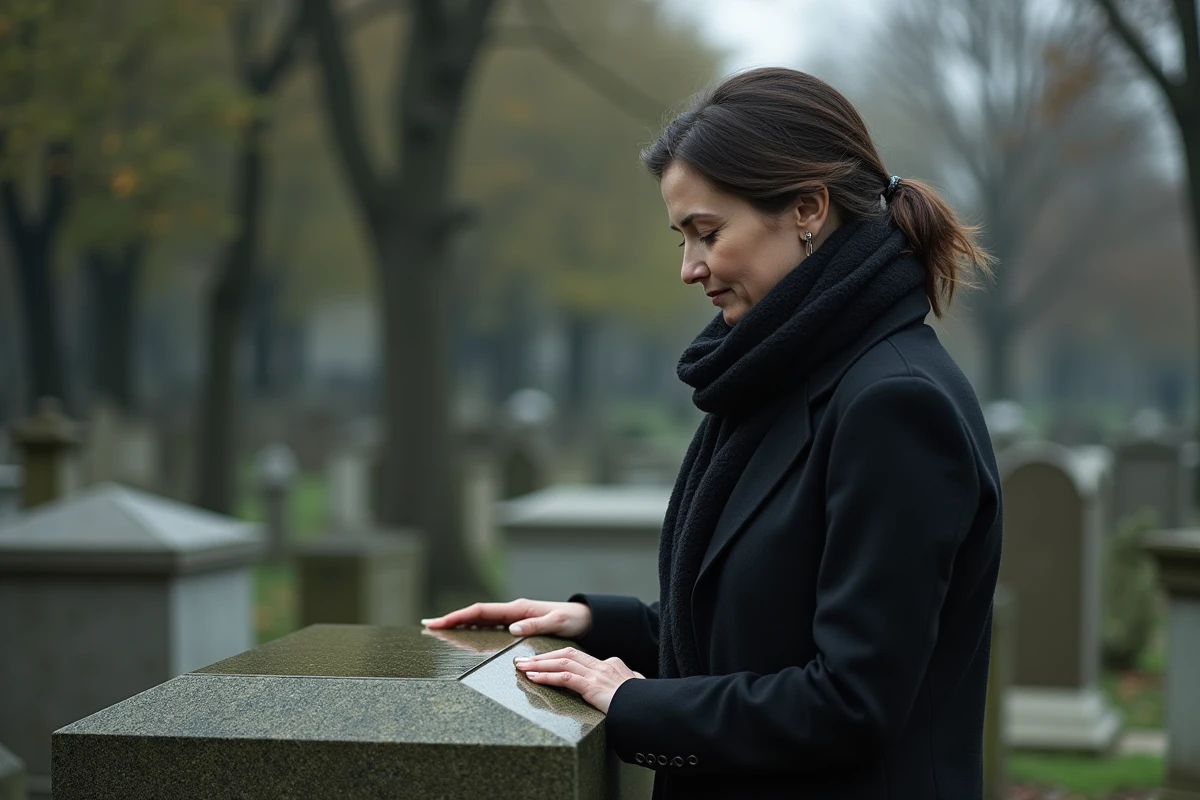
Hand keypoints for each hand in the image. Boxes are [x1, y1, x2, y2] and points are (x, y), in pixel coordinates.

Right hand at [422, 598, 592, 638]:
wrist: (586, 618)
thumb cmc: (572, 620)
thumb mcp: (557, 623)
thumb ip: (536, 626)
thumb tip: (512, 629)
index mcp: (518, 609)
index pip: (481, 611)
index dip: (458, 616)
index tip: (438, 622)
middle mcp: (513, 611)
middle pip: (476, 614)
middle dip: (452, 619)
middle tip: (429, 626)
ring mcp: (514, 618)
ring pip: (481, 620)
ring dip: (461, 624)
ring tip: (440, 630)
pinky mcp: (518, 625)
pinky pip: (491, 627)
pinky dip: (475, 629)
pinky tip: (467, 637)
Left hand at [514, 646, 643, 713]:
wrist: (651, 709)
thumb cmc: (644, 703)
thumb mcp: (636, 690)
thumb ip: (631, 684)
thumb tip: (634, 683)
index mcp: (611, 665)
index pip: (579, 656)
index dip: (558, 657)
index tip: (542, 661)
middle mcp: (603, 666)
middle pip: (567, 654)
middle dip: (542, 657)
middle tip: (523, 660)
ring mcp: (597, 675)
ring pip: (562, 662)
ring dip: (539, 664)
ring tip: (521, 667)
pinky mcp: (593, 686)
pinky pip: (565, 678)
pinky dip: (547, 676)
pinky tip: (533, 677)